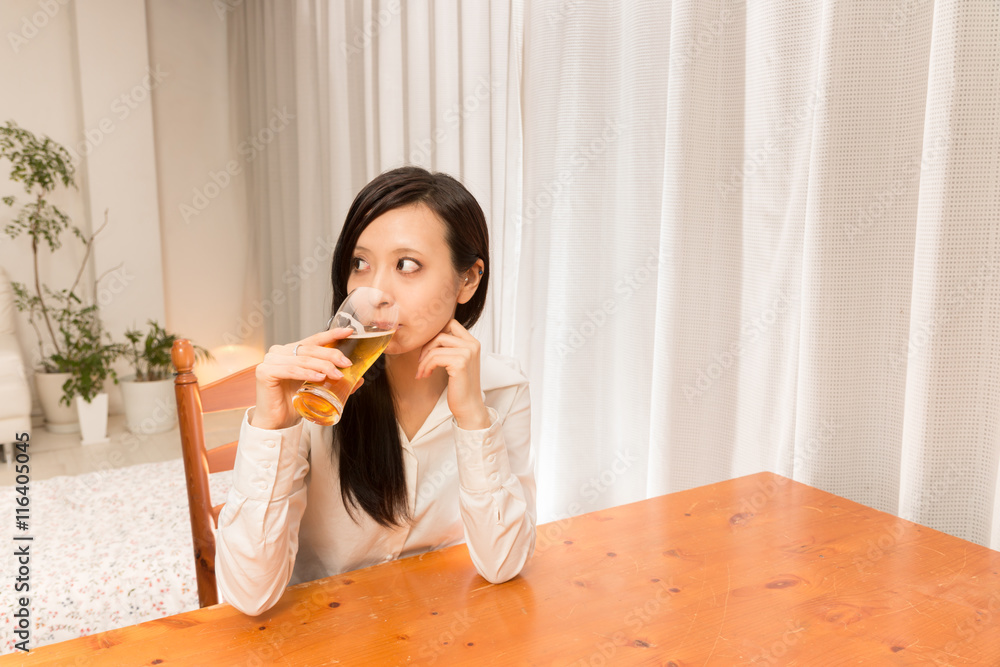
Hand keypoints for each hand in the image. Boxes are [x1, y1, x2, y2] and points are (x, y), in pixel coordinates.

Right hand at [250, 327, 364, 429]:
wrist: (278, 422)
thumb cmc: (294, 403)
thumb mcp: (317, 388)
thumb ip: (335, 381)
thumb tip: (359, 378)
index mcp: (291, 351)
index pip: (314, 340)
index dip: (331, 334)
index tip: (348, 332)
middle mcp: (280, 352)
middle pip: (310, 349)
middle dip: (331, 355)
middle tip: (346, 364)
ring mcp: (270, 360)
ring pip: (303, 359)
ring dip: (322, 366)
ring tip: (336, 374)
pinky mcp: (265, 372)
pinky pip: (290, 370)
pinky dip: (306, 373)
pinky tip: (319, 378)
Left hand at [415, 319, 490, 429]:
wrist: (468, 406)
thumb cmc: (461, 386)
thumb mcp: (457, 361)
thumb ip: (450, 347)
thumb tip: (428, 336)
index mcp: (473, 342)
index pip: (451, 323)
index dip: (435, 334)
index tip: (429, 349)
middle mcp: (472, 345)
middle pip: (440, 334)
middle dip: (426, 347)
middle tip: (421, 362)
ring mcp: (467, 353)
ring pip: (436, 347)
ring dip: (424, 361)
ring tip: (422, 372)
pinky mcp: (460, 363)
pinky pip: (435, 358)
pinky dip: (426, 367)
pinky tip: (426, 375)